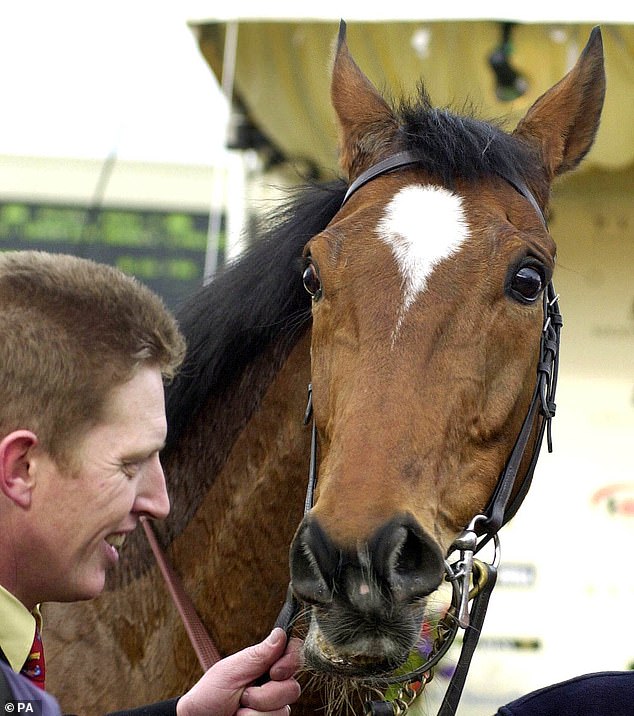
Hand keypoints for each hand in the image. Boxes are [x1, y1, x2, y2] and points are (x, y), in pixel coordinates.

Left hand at [176, 628, 301, 715]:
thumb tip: (281, 633)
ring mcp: (272, 708)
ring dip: (256, 712)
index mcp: (266, 665)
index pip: (293, 655)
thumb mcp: (232, 670)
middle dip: (266, 694)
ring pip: (283, 710)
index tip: (273, 671)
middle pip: (292, 688)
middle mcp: (273, 686)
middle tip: (244, 695)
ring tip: (238, 709)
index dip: (290, 662)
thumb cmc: (210, 695)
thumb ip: (258, 655)